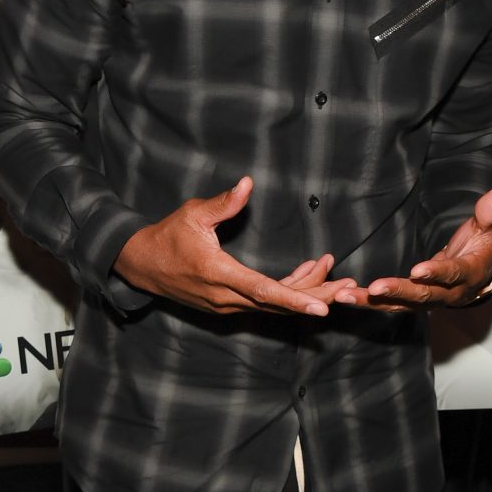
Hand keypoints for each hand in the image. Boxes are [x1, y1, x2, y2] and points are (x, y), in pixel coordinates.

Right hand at [114, 176, 353, 316]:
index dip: (295, 298)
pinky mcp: (229, 305)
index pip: (263, 291)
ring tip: (339, 278)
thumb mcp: (192, 214)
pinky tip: (308, 275)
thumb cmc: (168, 236)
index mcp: (218, 274)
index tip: (322, 307)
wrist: (142, 266)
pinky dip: (288, 292)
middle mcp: (226, 298)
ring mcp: (227, 305)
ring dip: (306, 292)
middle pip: (278, 304)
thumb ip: (222, 204)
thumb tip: (247, 184)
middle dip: (316, 296)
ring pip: (274, 305)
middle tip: (350, 287)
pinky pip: (264, 303)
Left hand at [341, 184, 491, 308]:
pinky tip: (343, 296)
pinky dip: (367, 302)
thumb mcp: (489, 227)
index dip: (436, 273)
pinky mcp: (413, 302)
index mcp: (468, 275)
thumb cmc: (481, 246)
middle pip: (422, 296)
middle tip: (374, 288)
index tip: (418, 271)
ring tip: (344, 296)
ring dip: (372, 302)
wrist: (479, 275)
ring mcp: (429, 301)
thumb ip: (490, 211)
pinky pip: (389, 305)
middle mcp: (448, 294)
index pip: (452, 275)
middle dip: (398, 292)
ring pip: (400, 305)